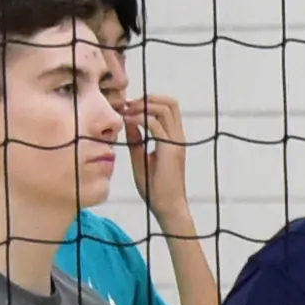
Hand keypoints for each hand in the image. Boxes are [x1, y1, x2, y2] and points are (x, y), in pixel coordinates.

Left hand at [123, 88, 194, 215]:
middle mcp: (178, 136)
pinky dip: (140, 119)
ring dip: (143, 106)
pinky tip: (127, 122)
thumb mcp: (141, 158)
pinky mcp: (170, 150)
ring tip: (126, 112)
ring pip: (165, 109)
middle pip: (170, 103)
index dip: (147, 102)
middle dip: (147, 99)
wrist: (167, 206)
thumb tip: (128, 122)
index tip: (126, 106)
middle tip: (127, 106)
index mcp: (174, 138)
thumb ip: (137, 140)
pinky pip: (156, 125)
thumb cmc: (155, 187)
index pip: (167, 108)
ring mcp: (176, 142)